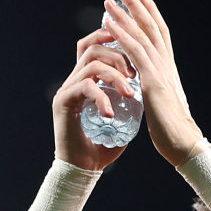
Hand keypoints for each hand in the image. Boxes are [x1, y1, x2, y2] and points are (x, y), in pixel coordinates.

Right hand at [51, 26, 137, 170]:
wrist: (83, 170)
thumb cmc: (102, 149)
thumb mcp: (122, 122)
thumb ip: (129, 105)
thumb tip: (148, 95)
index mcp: (85, 81)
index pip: (92, 47)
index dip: (109, 40)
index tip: (131, 51)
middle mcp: (73, 81)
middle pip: (92, 48)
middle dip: (117, 56)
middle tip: (134, 76)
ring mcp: (66, 90)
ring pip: (90, 64)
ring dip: (114, 75)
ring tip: (129, 94)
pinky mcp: (63, 102)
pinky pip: (84, 87)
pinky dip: (101, 96)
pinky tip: (110, 113)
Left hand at [102, 0, 203, 165]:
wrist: (183, 144)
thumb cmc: (173, 132)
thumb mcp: (163, 105)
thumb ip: (156, 92)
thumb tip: (150, 90)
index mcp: (169, 71)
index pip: (160, 35)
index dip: (151, 15)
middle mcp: (167, 65)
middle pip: (152, 27)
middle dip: (138, 6)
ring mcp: (161, 71)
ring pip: (142, 34)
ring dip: (124, 15)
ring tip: (109, 0)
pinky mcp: (152, 81)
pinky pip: (134, 51)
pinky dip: (121, 34)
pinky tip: (109, 24)